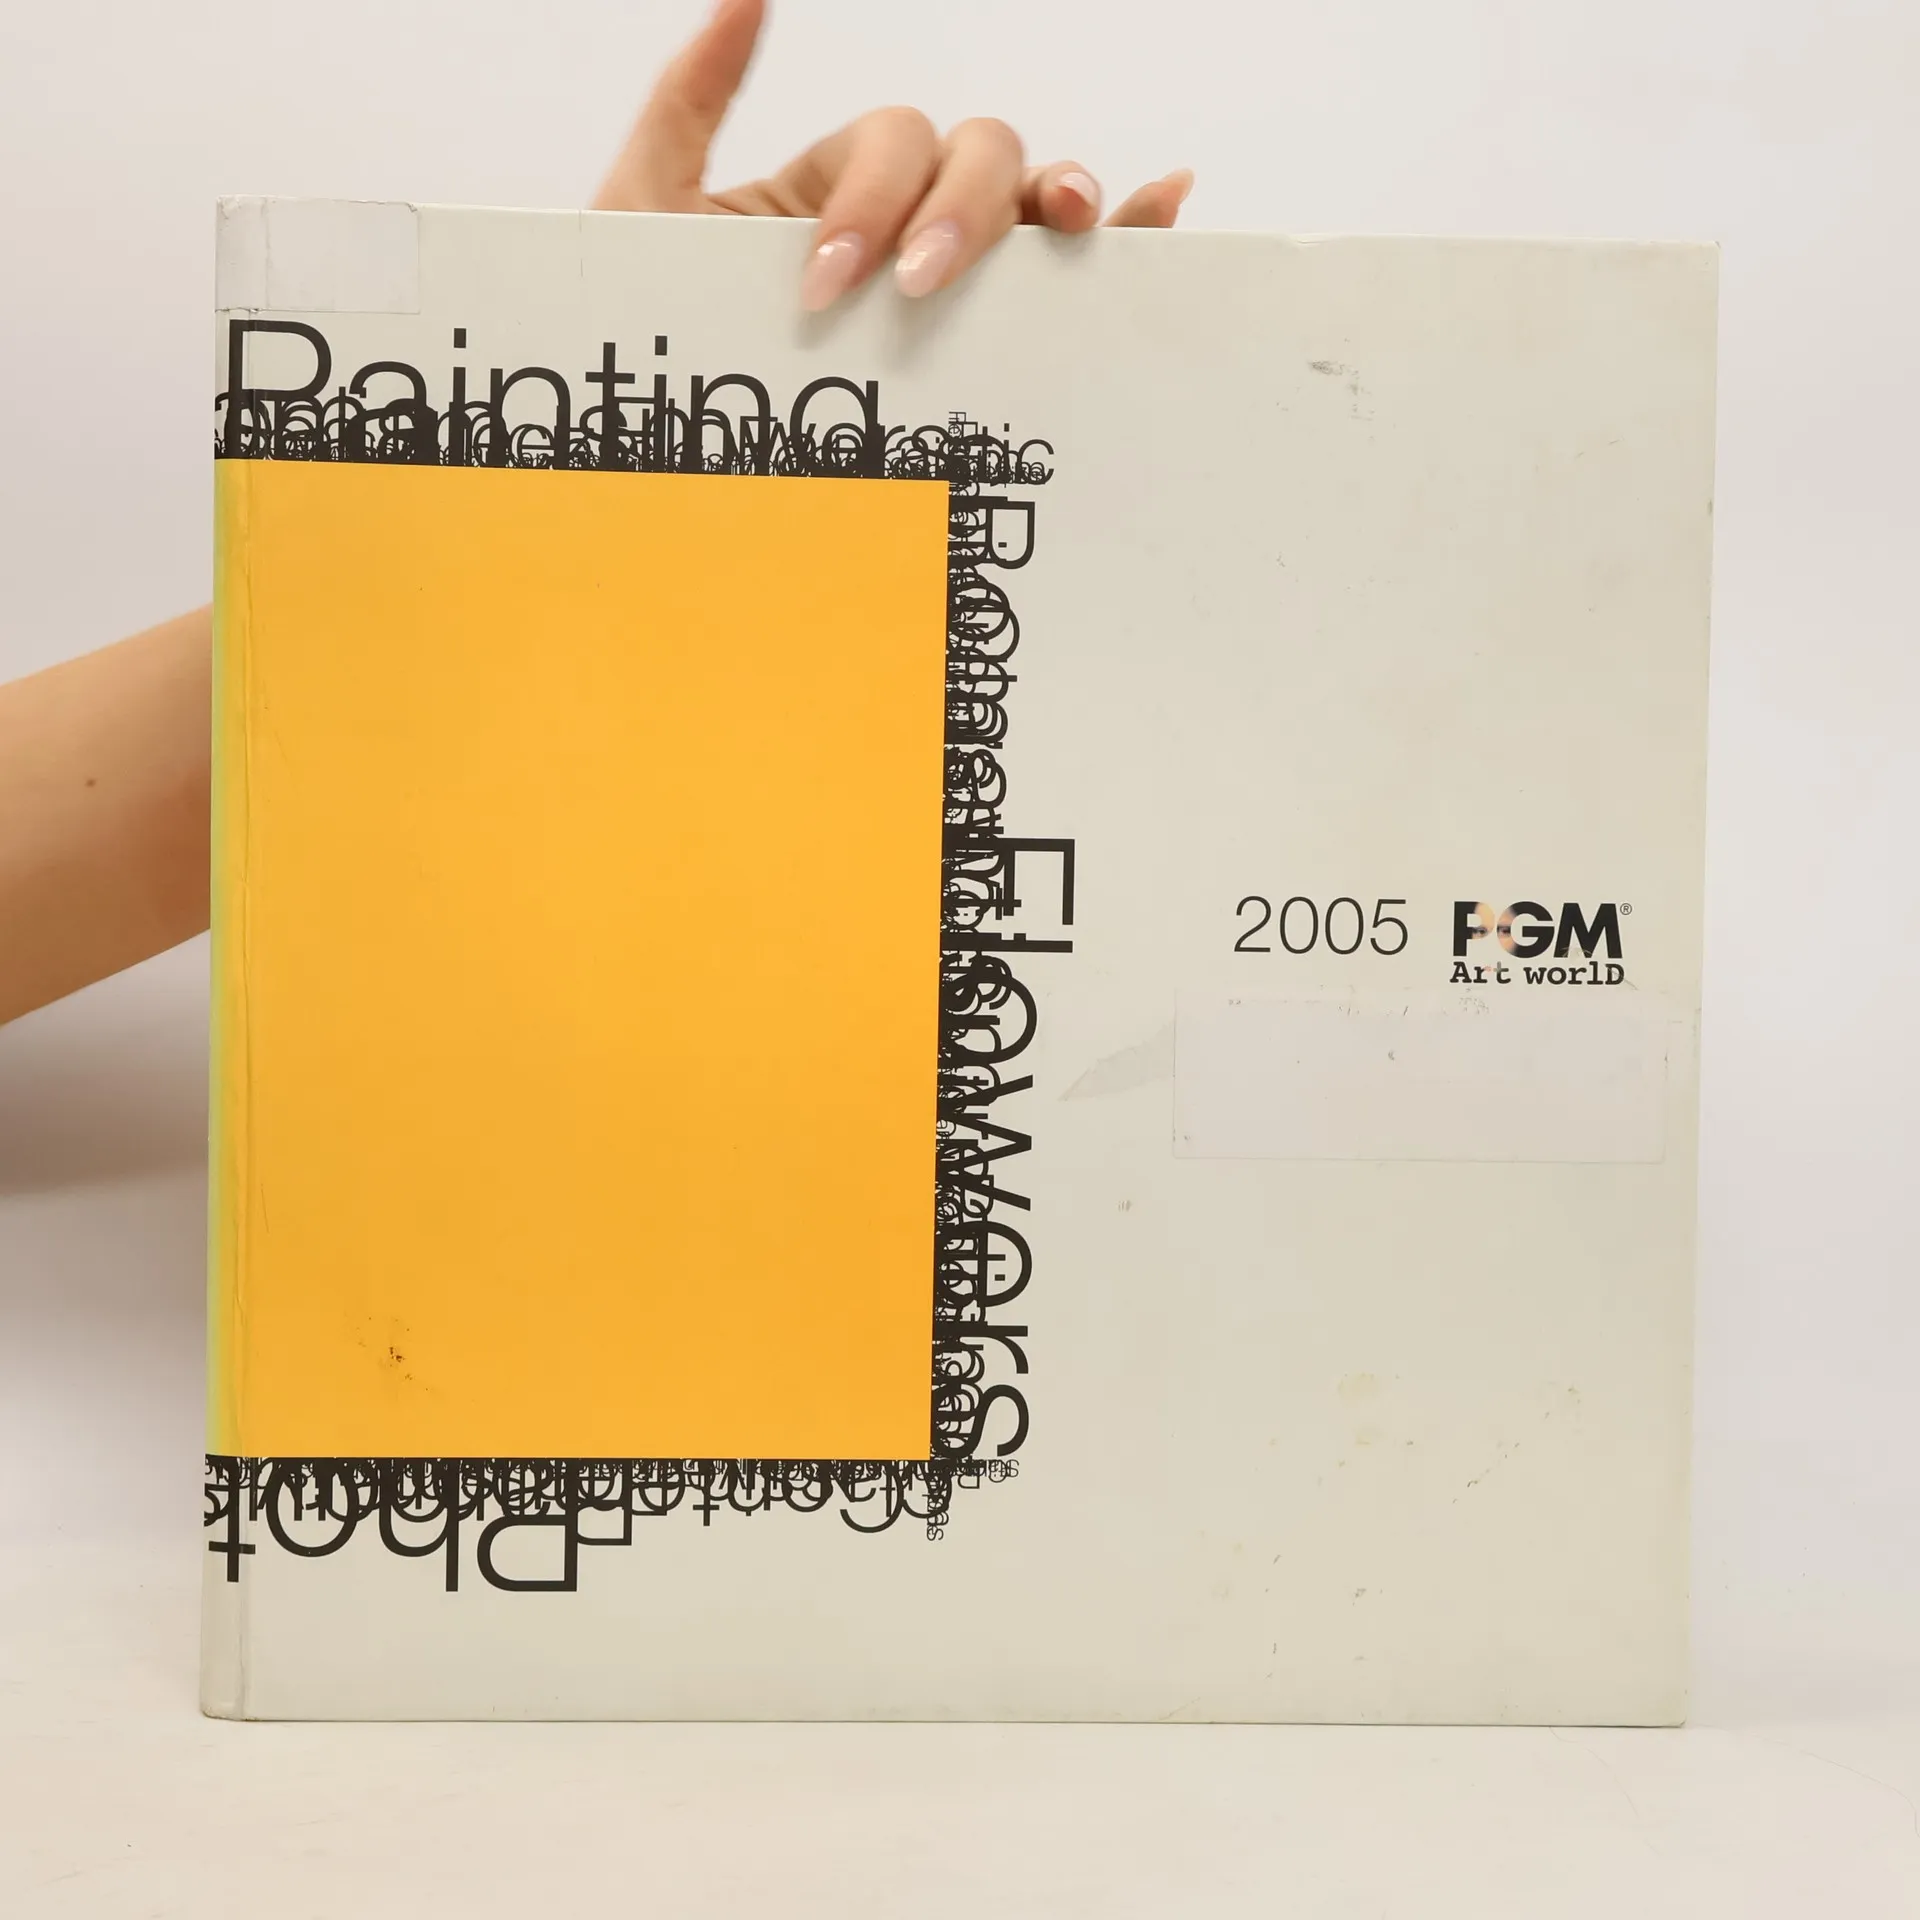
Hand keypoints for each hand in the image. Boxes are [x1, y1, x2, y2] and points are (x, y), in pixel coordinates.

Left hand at [592, 0, 1192, 311]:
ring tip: (1064, 227)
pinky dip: (1130, 226)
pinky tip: (1164, 202)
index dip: (873, 200)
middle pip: (976, 157)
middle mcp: (907, 222)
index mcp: (834, 190)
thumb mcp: (645, 211)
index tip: (826, 286)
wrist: (655, 462)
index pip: (892, 144)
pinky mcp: (994, 343)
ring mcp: (958, 279)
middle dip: (958, 212)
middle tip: (915, 288)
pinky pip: (1075, 271)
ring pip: (1032, 203)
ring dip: (1057, 201)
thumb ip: (689, 101)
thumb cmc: (654, 344)